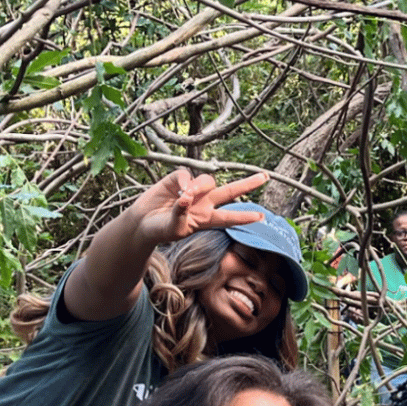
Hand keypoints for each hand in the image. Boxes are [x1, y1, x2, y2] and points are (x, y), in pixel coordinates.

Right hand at [128, 170, 267, 249]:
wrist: (142, 222)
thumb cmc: (160, 230)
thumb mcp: (173, 229)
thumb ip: (181, 215)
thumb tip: (187, 197)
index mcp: (206, 219)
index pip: (229, 217)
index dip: (245, 217)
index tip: (262, 217)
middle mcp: (204, 203)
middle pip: (230, 191)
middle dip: (247, 184)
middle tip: (265, 177)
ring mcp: (192, 190)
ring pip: (208, 181)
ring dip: (200, 186)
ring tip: (187, 195)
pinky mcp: (178, 180)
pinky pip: (186, 175)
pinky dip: (184, 181)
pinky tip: (178, 190)